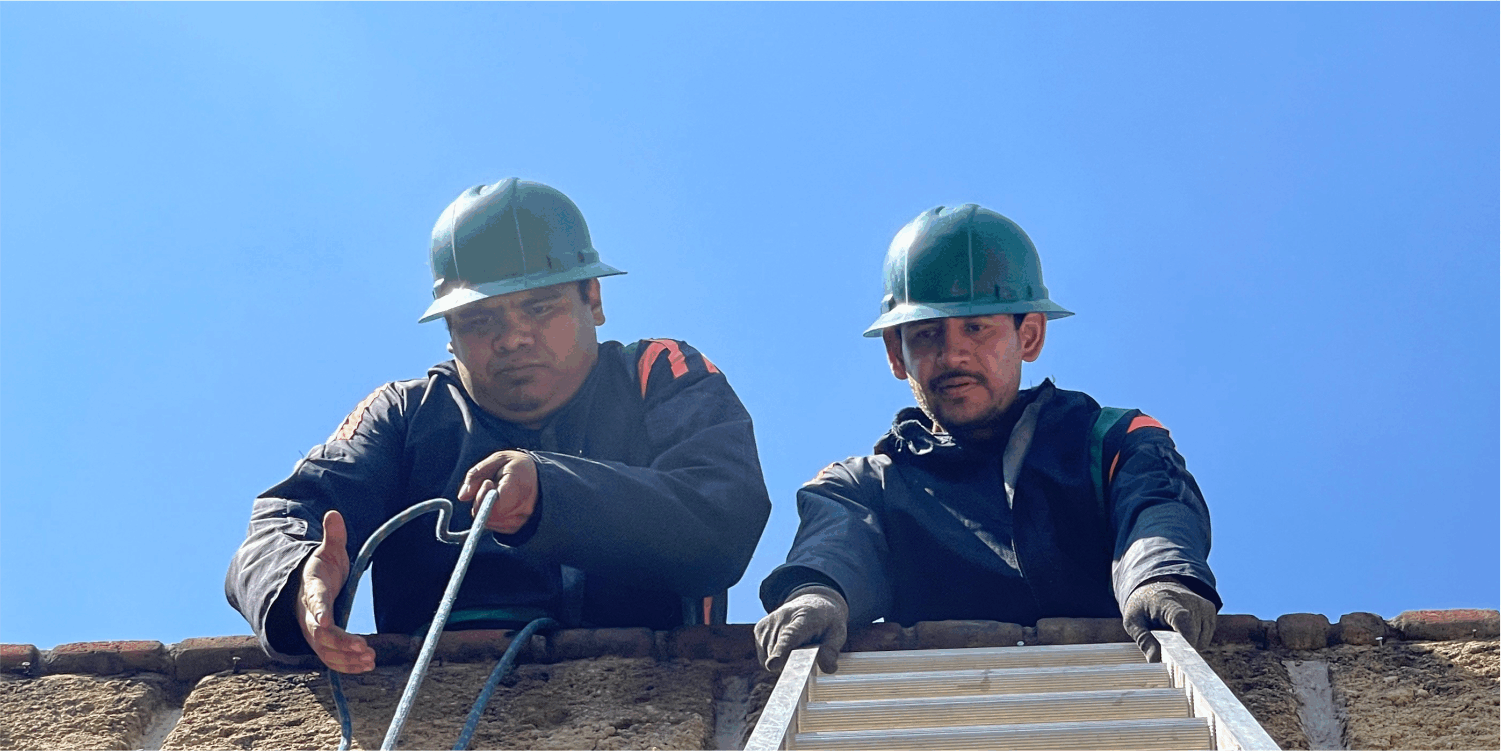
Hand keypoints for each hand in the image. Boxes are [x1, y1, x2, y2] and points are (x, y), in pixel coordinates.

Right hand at [297, 511, 374, 672]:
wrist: (302, 587)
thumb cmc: (320, 568)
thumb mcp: (327, 551)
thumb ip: (333, 537)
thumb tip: (333, 514)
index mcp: (312, 591)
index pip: (314, 603)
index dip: (319, 613)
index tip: (326, 622)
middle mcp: (309, 615)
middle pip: (321, 634)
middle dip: (341, 643)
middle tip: (365, 648)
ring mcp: (314, 631)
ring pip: (326, 651)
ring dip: (347, 658)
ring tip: (370, 659)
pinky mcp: (321, 643)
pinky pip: (331, 658)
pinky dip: (346, 664)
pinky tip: (366, 665)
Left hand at [458, 451, 538, 534]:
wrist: (541, 477)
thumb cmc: (517, 465)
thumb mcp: (498, 459)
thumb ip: (476, 474)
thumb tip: (462, 497)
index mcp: (520, 487)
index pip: (495, 505)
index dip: (484, 496)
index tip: (489, 482)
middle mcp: (524, 508)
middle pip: (488, 516)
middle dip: (481, 501)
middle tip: (490, 486)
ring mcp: (521, 520)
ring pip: (488, 522)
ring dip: (485, 508)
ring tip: (497, 494)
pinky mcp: (517, 528)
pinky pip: (494, 526)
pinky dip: (490, 515)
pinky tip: (499, 503)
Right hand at [754, 585, 848, 673]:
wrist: (812, 603)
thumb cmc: (826, 621)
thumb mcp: (838, 632)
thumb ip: (832, 650)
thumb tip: (828, 669)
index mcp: (805, 617)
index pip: (791, 635)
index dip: (782, 650)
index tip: (773, 664)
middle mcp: (782, 617)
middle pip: (779, 652)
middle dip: (791, 662)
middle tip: (808, 654)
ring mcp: (768, 623)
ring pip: (770, 657)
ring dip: (784, 660)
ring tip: (798, 646)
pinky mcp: (759, 629)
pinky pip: (764, 657)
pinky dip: (776, 657)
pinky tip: (787, 646)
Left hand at [1122, 579, 1217, 661]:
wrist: (1155, 586)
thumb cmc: (1142, 607)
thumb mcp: (1133, 622)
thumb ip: (1144, 641)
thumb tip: (1155, 662)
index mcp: (1166, 600)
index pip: (1181, 619)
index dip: (1185, 638)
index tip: (1183, 658)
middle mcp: (1189, 600)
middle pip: (1192, 637)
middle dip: (1178, 648)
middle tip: (1162, 641)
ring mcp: (1202, 604)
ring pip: (1200, 642)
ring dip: (1185, 645)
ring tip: (1170, 630)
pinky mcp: (1210, 609)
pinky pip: (1204, 639)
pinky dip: (1194, 639)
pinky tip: (1180, 628)